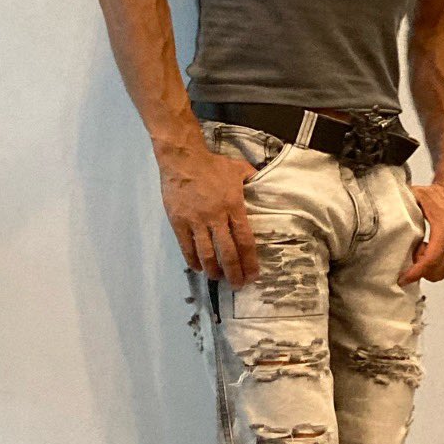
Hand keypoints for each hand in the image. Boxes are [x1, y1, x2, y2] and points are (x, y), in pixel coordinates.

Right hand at [162, 149, 262, 288]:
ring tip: (218, 278)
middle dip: (234, 272)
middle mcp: (215, 217)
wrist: (182, 158)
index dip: (250, 261)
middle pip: (227, 252)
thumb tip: (265, 186)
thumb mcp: (239, 169)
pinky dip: (193, 260)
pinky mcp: (178, 222)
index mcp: (233, 206)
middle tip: (238, 285)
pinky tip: (199, 268)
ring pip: (206, 254)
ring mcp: (195, 221)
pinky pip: (186, 247)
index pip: (245, 240)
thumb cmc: (212, 164)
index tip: (253, 275)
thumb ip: (252, 179)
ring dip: (214, 270)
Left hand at [399, 181, 443, 284]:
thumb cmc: (436, 195)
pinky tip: (427, 252)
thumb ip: (401, 208)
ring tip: (419, 251)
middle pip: (436, 271)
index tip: (404, 278)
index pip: (431, 259)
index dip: (416, 272)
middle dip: (420, 270)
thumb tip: (382, 215)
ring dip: (428, 268)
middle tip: (411, 256)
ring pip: (442, 271)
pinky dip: (436, 266)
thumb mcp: (415, 198)